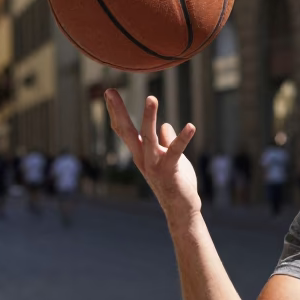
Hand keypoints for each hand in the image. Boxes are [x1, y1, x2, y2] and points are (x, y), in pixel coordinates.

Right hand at [104, 90, 199, 218]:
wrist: (181, 208)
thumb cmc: (175, 181)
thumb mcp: (169, 156)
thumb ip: (166, 140)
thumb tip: (166, 125)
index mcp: (140, 152)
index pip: (123, 129)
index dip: (116, 111)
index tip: (109, 92)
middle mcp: (142, 158)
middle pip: (126, 131)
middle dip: (119, 110)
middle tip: (110, 91)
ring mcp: (154, 165)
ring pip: (148, 137)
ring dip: (149, 117)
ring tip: (151, 98)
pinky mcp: (169, 170)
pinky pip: (175, 151)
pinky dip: (182, 138)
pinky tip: (190, 126)